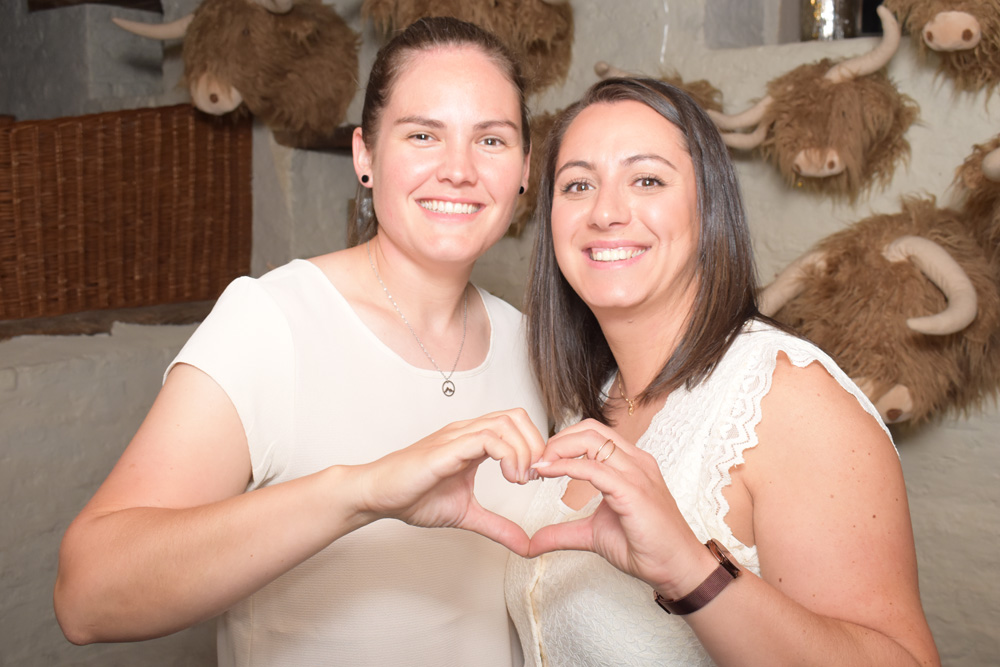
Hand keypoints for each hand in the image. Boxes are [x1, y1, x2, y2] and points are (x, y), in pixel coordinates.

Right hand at [351, 408, 544, 555]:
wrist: (377, 497)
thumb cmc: (414, 497)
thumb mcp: (467, 514)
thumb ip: (498, 526)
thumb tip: (526, 545)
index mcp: (474, 441)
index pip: (516, 424)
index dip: (535, 446)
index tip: (538, 477)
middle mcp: (467, 432)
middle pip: (517, 416)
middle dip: (536, 445)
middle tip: (534, 477)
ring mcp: (456, 437)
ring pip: (505, 423)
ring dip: (523, 451)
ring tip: (520, 479)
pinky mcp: (447, 449)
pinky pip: (486, 438)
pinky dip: (508, 456)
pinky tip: (508, 479)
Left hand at [527, 419, 710, 594]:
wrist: (677, 568)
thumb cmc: (646, 547)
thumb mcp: (593, 534)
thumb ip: (563, 532)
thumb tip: (532, 542)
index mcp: (630, 464)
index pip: (592, 434)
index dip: (563, 442)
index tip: (540, 463)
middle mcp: (635, 462)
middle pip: (589, 429)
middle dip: (557, 441)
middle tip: (535, 463)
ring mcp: (636, 474)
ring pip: (591, 440)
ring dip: (558, 449)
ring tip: (539, 467)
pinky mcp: (633, 492)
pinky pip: (594, 468)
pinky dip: (566, 467)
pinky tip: (548, 474)